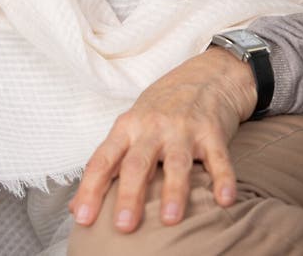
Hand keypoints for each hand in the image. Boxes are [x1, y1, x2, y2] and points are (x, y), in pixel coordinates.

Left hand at [68, 47, 257, 232]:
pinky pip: (218, 159)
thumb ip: (110, 162)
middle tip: (123, 226)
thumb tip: (78, 207)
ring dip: (173, 191)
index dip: (91, 188)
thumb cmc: (162, 107)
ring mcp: (183, 128)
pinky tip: (224, 200)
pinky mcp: (212, 131)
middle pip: (137, 163)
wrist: (204, 75)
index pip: (103, 159)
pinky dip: (223, 179)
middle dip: (129, 195)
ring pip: (176, 162)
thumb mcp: (131, 126)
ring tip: (169, 219)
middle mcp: (152, 127)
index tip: (83, 218)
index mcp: (128, 127)